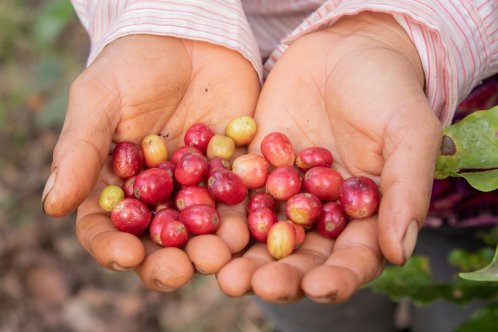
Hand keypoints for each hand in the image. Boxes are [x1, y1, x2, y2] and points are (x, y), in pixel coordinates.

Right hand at [42, 35, 259, 289]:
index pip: (108, 227)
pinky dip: (248, 210)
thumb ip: (80, 149)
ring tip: (223, 252)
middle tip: (183, 268)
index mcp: (117, 184)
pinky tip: (254, 222)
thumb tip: (53, 205)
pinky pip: (243, 195)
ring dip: (214, 244)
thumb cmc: (133, 63)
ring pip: (205, 226)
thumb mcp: (100, 98)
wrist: (188, 34)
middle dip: (171, 258)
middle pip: (160, 238)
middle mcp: (158, 194)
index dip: (112, 246)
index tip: (126, 257)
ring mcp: (199, 185)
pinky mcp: (236, 169)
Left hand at [217, 12, 441, 302]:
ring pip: (262, 234)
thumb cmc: (387, 89)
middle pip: (301, 255)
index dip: (337, 277)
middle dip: (279, 275)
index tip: (319, 287)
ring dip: (242, 256)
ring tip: (221, 272)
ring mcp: (284, 193)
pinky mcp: (254, 169)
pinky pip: (235, 193)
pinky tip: (201, 223)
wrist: (343, 49)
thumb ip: (407, 189)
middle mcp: (321, 213)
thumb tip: (400, 251)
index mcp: (364, 215)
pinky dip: (219, 210)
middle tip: (255, 286)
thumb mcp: (408, 132)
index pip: (352, 258)